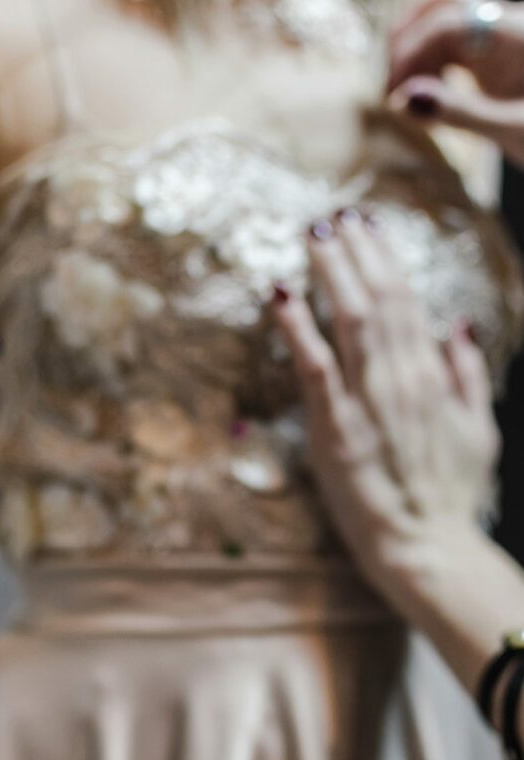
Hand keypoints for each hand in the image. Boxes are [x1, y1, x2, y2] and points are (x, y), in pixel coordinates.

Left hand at [272, 213, 497, 601]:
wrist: (426, 545)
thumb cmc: (449, 494)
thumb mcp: (478, 430)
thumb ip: (466, 374)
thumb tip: (456, 324)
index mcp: (432, 375)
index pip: (408, 301)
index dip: (384, 259)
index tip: (368, 228)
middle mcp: (402, 378)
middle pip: (378, 298)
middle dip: (355, 252)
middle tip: (335, 214)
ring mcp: (369, 401)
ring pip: (350, 319)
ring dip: (330, 272)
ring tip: (313, 234)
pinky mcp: (337, 428)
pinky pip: (314, 366)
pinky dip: (297, 327)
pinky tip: (280, 294)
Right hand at [388, 0, 523, 164]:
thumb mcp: (513, 132)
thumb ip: (461, 114)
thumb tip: (408, 100)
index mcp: (514, 34)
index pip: (444, 23)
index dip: (410, 55)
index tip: (393, 98)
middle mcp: (506, 25)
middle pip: (438, 5)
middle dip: (406, 41)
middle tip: (392, 91)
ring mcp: (500, 38)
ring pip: (441, 21)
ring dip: (415, 53)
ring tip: (405, 100)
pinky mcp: (495, 57)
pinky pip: (452, 45)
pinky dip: (430, 65)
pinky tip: (427, 100)